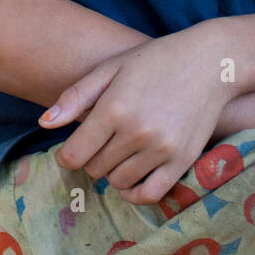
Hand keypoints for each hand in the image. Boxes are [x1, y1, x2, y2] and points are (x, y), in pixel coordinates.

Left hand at [36, 25, 242, 204]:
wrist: (211, 62)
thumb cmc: (155, 60)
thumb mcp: (111, 68)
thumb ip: (75, 97)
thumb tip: (44, 124)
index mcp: (114, 108)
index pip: (74, 155)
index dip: (67, 156)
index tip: (72, 149)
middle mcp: (137, 132)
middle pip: (95, 168)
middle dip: (92, 158)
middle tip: (102, 141)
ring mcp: (162, 149)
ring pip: (119, 182)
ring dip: (113, 171)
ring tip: (120, 150)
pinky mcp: (182, 161)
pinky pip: (149, 194)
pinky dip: (135, 192)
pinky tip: (133, 176)